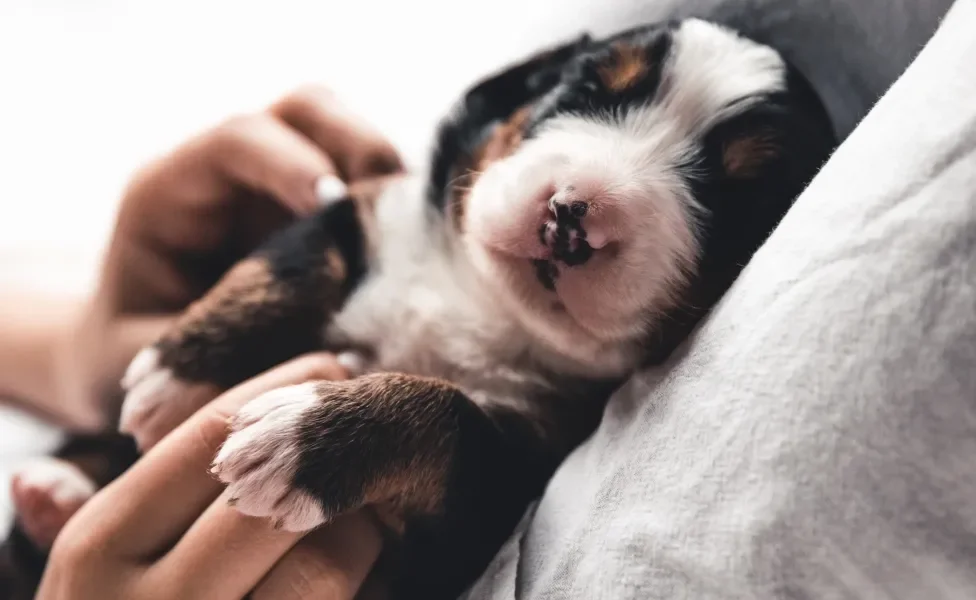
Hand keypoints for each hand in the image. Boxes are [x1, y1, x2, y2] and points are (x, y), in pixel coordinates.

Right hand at [37, 353, 383, 599]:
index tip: (331, 369)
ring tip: (371, 517)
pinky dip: (378, 586)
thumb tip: (36, 477)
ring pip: (324, 559)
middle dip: (334, 454)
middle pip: (275, 488)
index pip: (211, 434)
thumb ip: (74, 531)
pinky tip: (379, 573)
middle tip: (368, 436)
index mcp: (97, 552)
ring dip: (364, 528)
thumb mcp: (82, 596)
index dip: (284, 389)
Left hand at [53, 85, 402, 431]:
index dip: (292, 164)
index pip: (238, 140)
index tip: (336, 206)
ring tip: (410, 238)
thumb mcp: (153, 361)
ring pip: (348, 137)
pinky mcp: (319, 215)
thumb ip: (225, 351)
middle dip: (358, 145)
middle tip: (394, 210)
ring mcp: (280, 189)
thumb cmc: (131, 359)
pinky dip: (398, 210)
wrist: (138, 369)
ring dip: (388, 175)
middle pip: (306, 111)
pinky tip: (410, 255)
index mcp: (170, 193)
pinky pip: (371, 185)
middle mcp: (231, 175)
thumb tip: (320, 359)